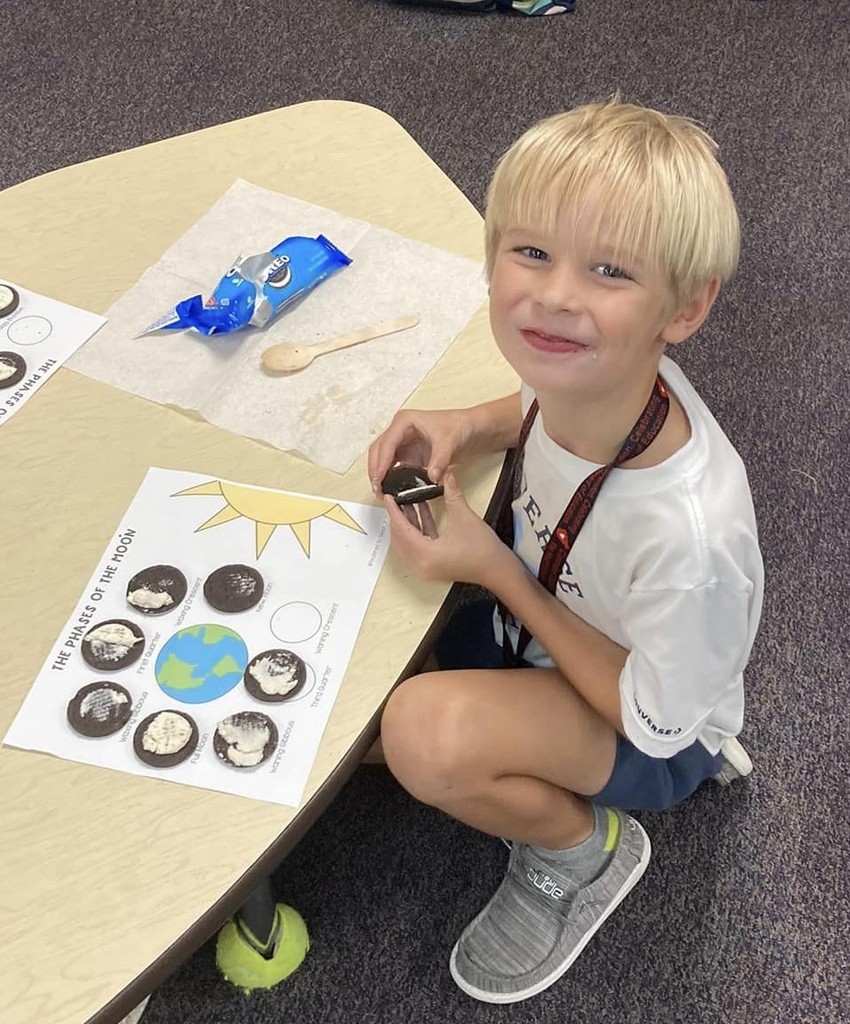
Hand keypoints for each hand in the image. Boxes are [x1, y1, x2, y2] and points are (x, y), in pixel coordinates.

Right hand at [367, 408, 474, 497]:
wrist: (470, 428)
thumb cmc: (459, 425)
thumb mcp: (449, 442)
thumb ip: (440, 460)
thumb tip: (431, 476)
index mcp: (405, 421)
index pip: (387, 443)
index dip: (381, 461)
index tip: (379, 477)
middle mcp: (400, 430)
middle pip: (378, 450)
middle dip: (375, 469)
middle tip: (377, 488)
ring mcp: (403, 442)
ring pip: (382, 458)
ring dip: (379, 473)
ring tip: (381, 491)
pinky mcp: (409, 453)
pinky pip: (393, 465)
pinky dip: (389, 476)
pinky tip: (391, 487)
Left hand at [383, 471, 511, 588]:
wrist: (498, 570)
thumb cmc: (483, 550)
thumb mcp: (464, 517)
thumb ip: (451, 494)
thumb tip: (445, 475)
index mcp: (425, 555)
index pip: (402, 529)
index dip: (394, 511)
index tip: (389, 497)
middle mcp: (422, 565)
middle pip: (400, 538)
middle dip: (397, 517)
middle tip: (395, 497)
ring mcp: (427, 568)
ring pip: (408, 542)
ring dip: (407, 522)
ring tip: (406, 501)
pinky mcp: (433, 566)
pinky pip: (418, 545)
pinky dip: (418, 530)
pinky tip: (421, 511)